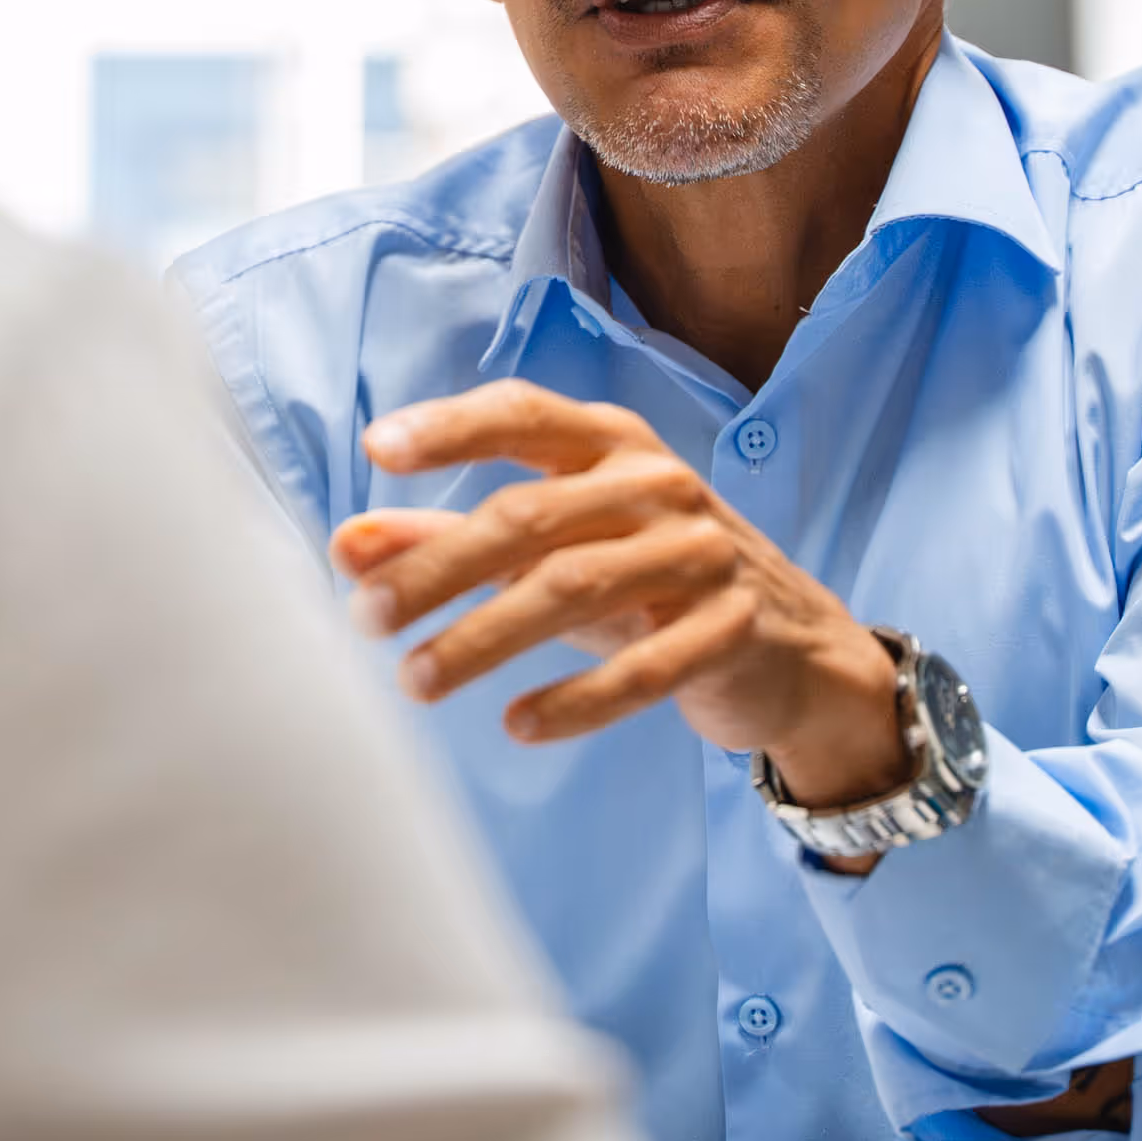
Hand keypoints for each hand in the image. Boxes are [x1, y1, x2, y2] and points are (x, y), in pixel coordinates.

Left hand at [336, 380, 911, 809]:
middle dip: (440, 567)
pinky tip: (518, 725)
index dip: (452, 427)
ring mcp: (703, 556)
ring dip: (486, 637)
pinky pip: (647, 667)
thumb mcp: (555, 552)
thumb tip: (346, 545)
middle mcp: (659, 486)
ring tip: (416, 681)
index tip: (378, 449)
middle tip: (366, 618)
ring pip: (578, 588)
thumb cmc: (651, 582)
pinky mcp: (733, 630)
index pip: (525, 415)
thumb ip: (450, 540)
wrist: (795, 649)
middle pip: (533, 515)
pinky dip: (578, 699)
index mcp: (612, 446)